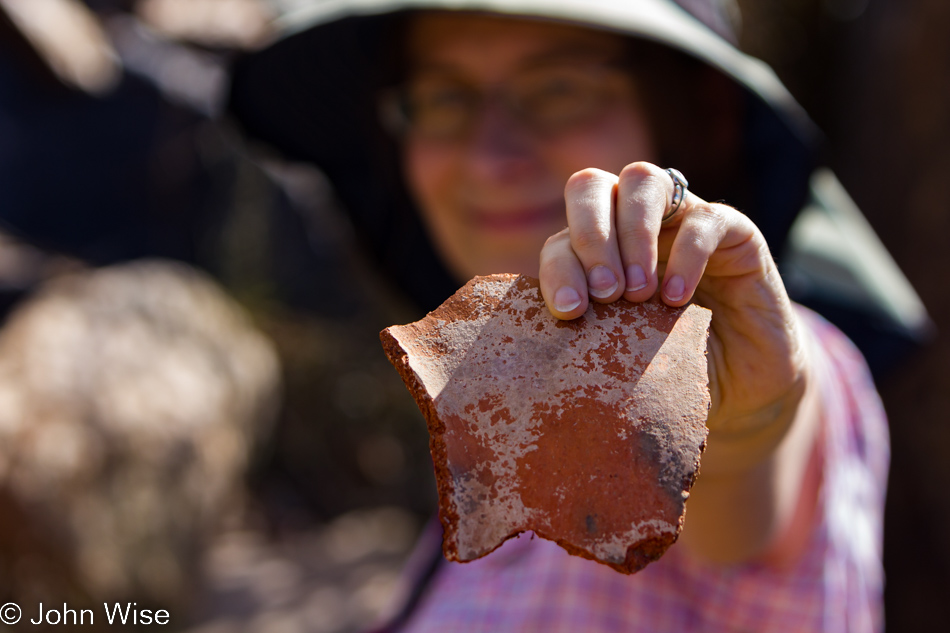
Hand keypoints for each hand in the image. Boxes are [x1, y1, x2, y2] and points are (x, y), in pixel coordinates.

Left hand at [538, 161, 808, 466]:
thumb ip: (587, 340)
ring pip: (642, 180)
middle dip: (590, 235)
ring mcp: (682, 220)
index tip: (569, 310)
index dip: (558, 268)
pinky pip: (704, 218)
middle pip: (590, 186)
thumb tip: (538, 351)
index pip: (561, 240)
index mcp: (597, 254)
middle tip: (605, 293)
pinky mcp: (734, 232)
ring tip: (638, 293)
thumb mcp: (621, 358)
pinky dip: (686, 254)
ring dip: (632, 234)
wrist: (741, 392)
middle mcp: (634, 225)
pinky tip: (676, 299)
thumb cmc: (670, 372)